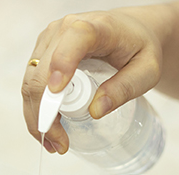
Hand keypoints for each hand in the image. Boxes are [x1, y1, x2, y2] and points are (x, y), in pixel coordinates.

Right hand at [23, 10, 163, 153]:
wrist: (130, 31)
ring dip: (37, 117)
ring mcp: (48, 42)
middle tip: (60, 144)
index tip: (57, 95)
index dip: (61, 66)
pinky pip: (30, 85)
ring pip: (30, 83)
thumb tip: (95, 111)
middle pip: (41, 74)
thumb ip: (125, 88)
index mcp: (94, 27)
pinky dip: (36, 111)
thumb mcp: (147, 70)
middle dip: (45, 113)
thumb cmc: (140, 48)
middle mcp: (63, 30)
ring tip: (55, 143)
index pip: (73, 41)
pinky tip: (48, 130)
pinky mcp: (41, 54)